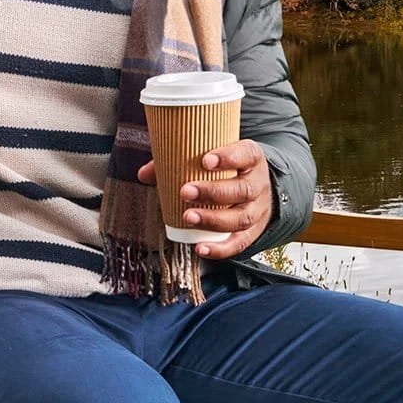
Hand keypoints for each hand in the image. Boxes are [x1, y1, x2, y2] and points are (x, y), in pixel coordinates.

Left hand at [137, 140, 272, 259]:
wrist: (256, 186)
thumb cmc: (226, 169)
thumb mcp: (211, 157)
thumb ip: (177, 161)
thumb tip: (144, 174)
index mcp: (251, 159)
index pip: (246, 154)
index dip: (229, 158)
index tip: (205, 161)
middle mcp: (259, 184)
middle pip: (242, 190)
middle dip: (213, 192)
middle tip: (185, 192)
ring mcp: (258, 209)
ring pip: (242, 217)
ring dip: (213, 220)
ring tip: (188, 217)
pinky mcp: (253, 231)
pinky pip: (240, 242)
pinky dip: (220, 248)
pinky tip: (200, 248)